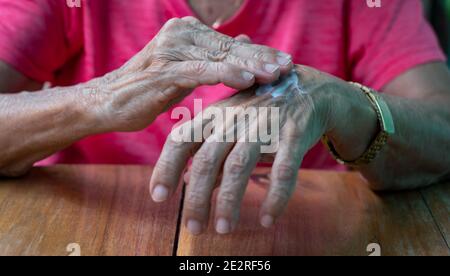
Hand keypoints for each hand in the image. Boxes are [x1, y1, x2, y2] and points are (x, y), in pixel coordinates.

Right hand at [88, 16, 292, 131]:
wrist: (105, 102)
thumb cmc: (147, 89)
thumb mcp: (184, 72)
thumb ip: (213, 58)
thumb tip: (244, 44)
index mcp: (187, 34)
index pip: (230, 45)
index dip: (259, 53)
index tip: (285, 62)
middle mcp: (180, 35)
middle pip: (229, 48)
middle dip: (261, 58)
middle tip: (288, 66)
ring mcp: (171, 50)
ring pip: (219, 57)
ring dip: (251, 65)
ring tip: (276, 73)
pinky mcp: (163, 70)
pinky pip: (201, 72)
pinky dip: (225, 75)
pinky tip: (248, 80)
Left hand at [150, 65, 376, 234]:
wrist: (309, 89)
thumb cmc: (260, 110)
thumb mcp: (228, 124)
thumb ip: (207, 151)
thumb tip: (183, 181)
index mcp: (215, 117)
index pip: (180, 140)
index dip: (165, 168)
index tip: (158, 198)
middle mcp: (234, 120)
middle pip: (207, 160)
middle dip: (197, 197)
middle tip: (194, 228)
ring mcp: (264, 126)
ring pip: (239, 166)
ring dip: (229, 201)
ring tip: (224, 229)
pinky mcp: (293, 135)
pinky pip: (283, 170)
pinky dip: (275, 196)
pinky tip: (269, 219)